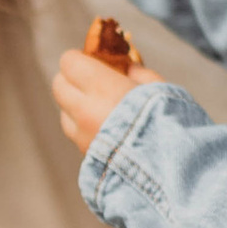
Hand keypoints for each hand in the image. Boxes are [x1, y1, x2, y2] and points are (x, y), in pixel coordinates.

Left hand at [53, 43, 161, 157]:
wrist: (167, 167)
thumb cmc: (167, 122)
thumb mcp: (159, 88)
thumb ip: (138, 73)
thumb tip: (128, 66)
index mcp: (101, 87)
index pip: (69, 62)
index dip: (81, 60)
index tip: (95, 62)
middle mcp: (84, 110)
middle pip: (59, 85)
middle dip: (73, 80)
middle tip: (94, 82)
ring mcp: (82, 135)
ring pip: (64, 112)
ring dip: (75, 106)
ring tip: (102, 108)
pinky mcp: (85, 155)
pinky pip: (75, 135)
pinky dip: (83, 128)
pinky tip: (106, 129)